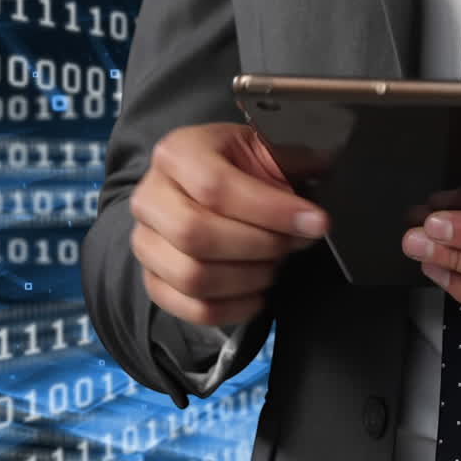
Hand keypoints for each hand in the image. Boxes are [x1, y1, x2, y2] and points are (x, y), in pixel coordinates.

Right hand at [130, 123, 328, 326]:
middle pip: (195, 234)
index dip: (271, 210)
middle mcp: (150, 196)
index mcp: (176, 152)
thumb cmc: (242, 168)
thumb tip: (316, 212)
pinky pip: (191, 308)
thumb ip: (291, 170)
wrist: (209, 187)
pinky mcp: (154, 280)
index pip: (214, 187)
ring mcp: (145, 242)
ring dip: (248, 278)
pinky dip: (234, 308)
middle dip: (258, 245)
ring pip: (192, 277)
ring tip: (275, 264)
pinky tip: (258, 292)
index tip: (316, 222)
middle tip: (292, 243)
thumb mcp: (266, 152)